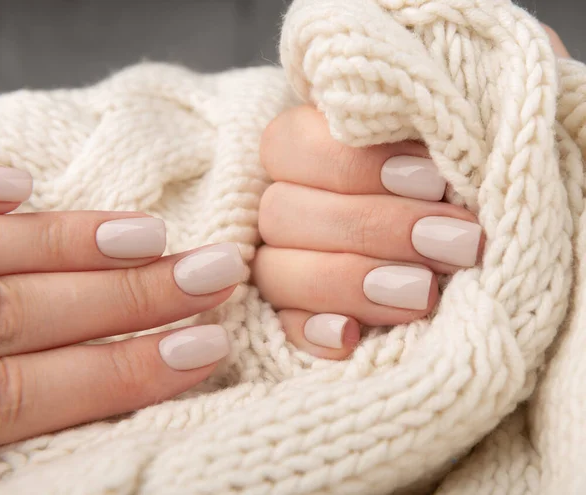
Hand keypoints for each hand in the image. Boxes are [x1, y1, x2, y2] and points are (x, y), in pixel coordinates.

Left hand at [0, 164, 244, 447]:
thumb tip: (93, 440)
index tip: (205, 350)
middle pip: (22, 313)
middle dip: (130, 295)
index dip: (122, 373)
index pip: (26, 394)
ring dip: (72, 243)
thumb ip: (11, 436)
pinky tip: (23, 184)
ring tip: (154, 234)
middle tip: (216, 271)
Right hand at [253, 21, 570, 361]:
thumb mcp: (488, 114)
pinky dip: (314, 332)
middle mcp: (297, 201)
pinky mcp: (304, 316)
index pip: (294, 146)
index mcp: (322, 145)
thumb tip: (435, 49)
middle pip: (286, 214)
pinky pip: (283, 327)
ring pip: (280, 272)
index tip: (435, 179)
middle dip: (373, 230)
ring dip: (352, 283)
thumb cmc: (497, 175)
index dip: (356, 166)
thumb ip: (457, 77)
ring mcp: (294, 262)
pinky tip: (352, 340)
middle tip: (459, 245)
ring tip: (426, 296)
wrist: (505, 240)